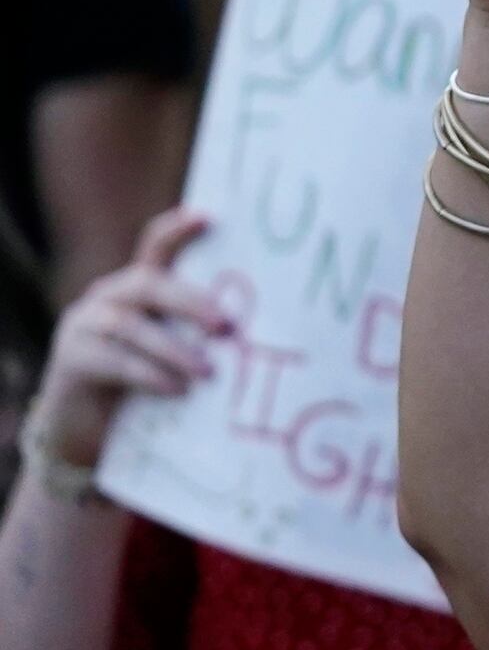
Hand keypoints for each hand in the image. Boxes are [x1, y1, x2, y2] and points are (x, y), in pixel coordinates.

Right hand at [27, 210, 227, 475]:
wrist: (90, 432)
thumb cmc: (146, 387)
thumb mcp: (175, 353)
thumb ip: (200, 334)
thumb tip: (256, 333)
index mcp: (137, 287)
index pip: (155, 246)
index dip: (177, 230)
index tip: (208, 217)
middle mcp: (108, 297)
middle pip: (148, 284)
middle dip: (191, 302)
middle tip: (226, 325)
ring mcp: (84, 325)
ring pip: (131, 327)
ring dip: (175, 349)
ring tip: (208, 373)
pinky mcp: (71, 360)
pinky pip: (115, 361)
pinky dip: (150, 375)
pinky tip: (177, 389)